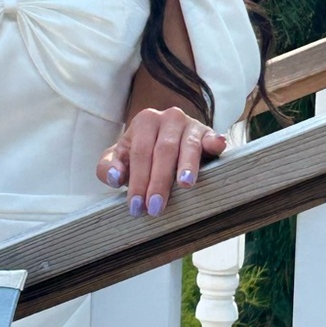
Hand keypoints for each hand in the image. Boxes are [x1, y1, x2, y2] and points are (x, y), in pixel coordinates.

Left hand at [96, 107, 225, 216]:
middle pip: (163, 151)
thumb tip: (115, 178)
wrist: (164, 139)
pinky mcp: (208, 133)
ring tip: (185, 185)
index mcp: (145, 121)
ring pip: (188, 145)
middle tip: (155, 208)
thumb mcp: (118, 159)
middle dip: (159, 181)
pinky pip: (211, 137)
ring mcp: (190, 124)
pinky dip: (214, 142)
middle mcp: (168, 118)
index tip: (136, 206)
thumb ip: (108, 168)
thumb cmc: (140, 154)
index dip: (137, 181)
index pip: (140, 153)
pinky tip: (218, 147)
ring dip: (187, 165)